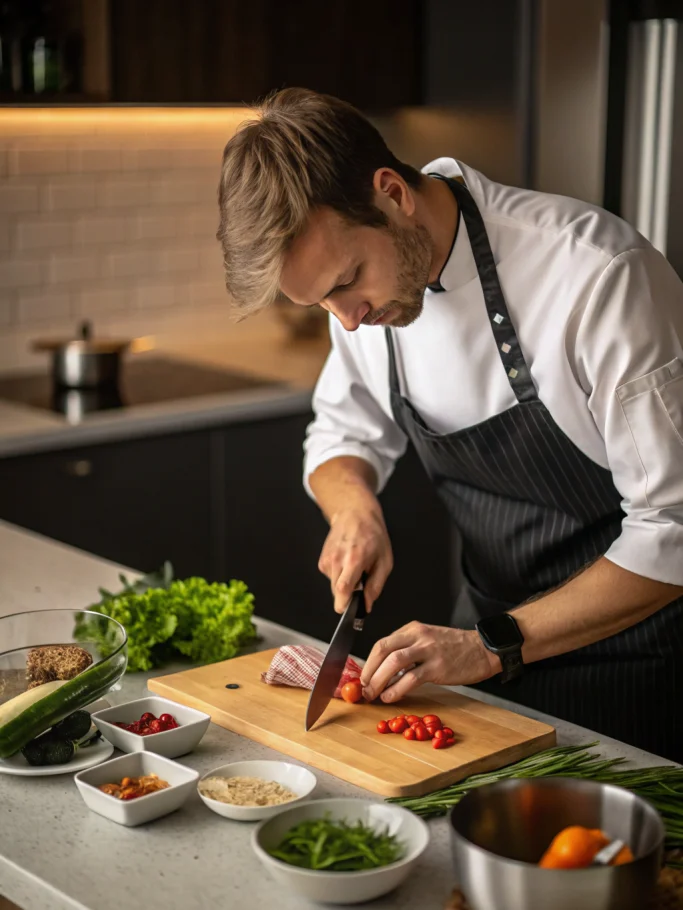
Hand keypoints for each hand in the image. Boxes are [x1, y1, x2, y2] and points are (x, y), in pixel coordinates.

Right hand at [318, 508, 392, 612]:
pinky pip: (331, 578)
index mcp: (354, 560)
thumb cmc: (373, 535)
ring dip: (345, 584)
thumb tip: (367, 605)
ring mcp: (327, 560)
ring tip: (354, 567)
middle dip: (348, 595)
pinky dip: (339, 576)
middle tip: (361, 583)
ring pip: (334, 587)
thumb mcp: (385, 560)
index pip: (342, 589)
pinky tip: (346, 562)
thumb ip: (376, 585)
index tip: (351, 611)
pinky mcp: (322, 560)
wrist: (354, 514)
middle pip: (337, 593)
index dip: (345, 604)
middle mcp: (337, 560)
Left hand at [360, 621, 500, 702]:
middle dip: (369, 670)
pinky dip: (396, 689)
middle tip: (363, 687)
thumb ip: (408, 649)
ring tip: (373, 694)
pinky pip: (411, 678)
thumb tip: (384, 670)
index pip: (382, 643)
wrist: (483, 649)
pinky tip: (390, 697)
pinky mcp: (438, 667)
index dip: (369, 662)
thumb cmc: (455, 648)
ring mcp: (428, 650)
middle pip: (383, 649)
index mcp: (413, 629)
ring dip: (379, 680)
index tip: (364, 677)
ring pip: (394, 662)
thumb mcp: (428, 639)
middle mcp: (418, 636)